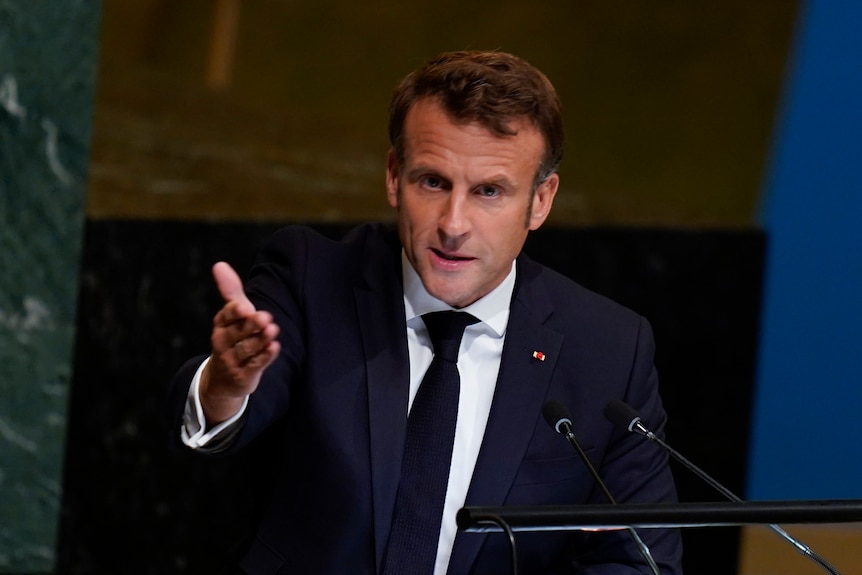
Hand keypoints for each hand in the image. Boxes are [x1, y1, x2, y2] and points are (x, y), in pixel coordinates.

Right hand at [200, 261, 280, 423]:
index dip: (235, 312)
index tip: (245, 306)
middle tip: (264, 316)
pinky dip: (264, 357)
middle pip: (237, 333)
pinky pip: (255, 366)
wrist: (223, 380)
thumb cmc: (232, 339)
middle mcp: (223, 343)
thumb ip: (230, 291)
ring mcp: (232, 361)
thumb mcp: (231, 316)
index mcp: (221, 325)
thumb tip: (219, 264)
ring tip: (273, 329)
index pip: (226, 316)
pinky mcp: (243, 376)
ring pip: (247, 349)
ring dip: (260, 340)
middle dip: (250, 325)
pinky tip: (274, 347)